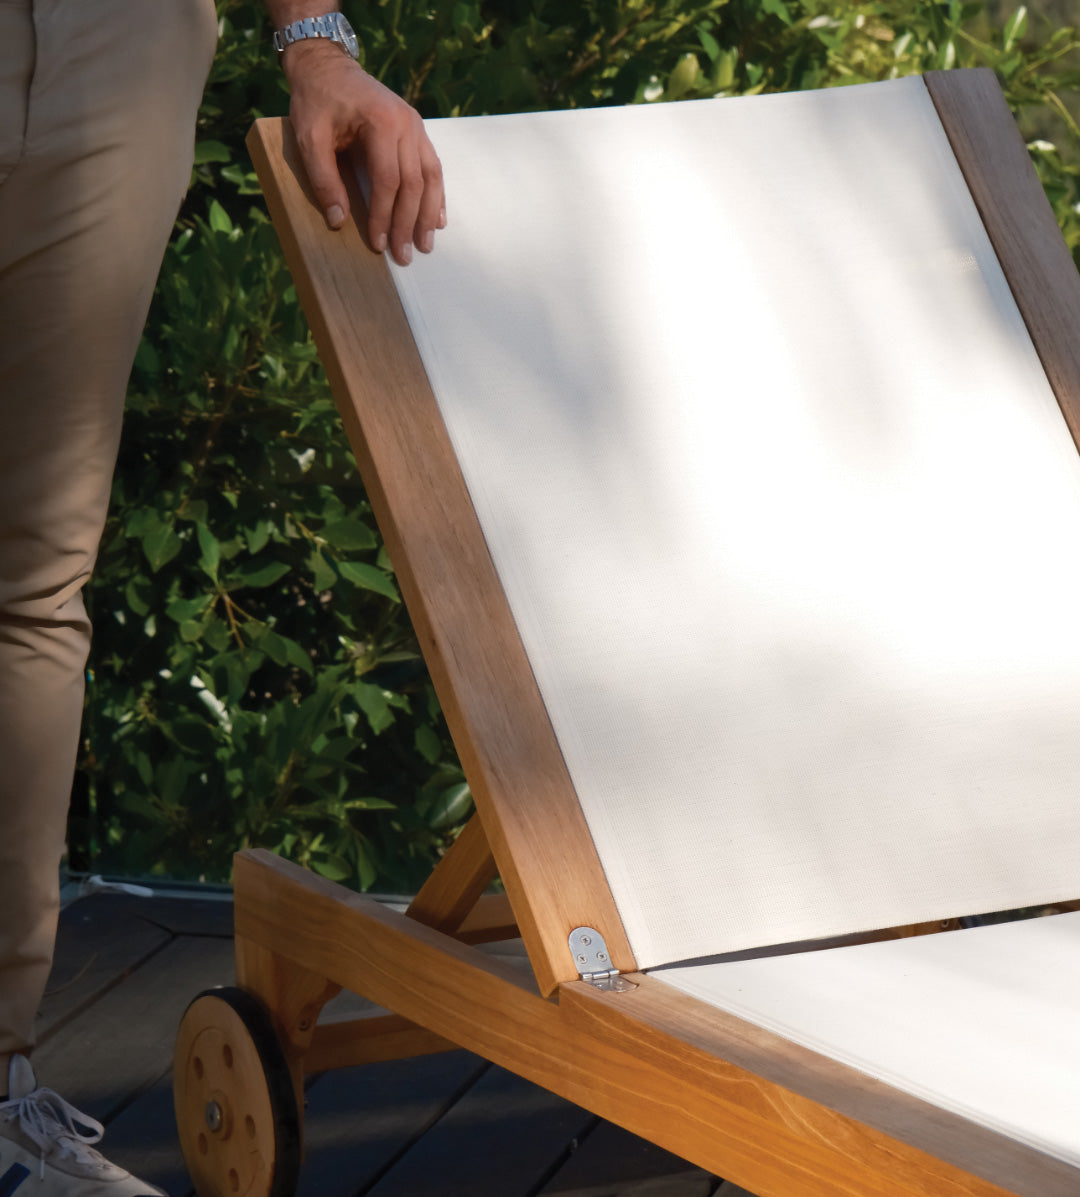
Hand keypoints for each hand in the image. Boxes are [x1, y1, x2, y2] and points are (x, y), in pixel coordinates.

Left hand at [282, 40, 444, 264]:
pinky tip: (437, 219)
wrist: (327, 65)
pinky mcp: (417, 131)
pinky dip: (437, 195)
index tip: (379, 244)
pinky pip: (433, 166)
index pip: (388, 181)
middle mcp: (407, 124)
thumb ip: (323, 179)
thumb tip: (338, 221)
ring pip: (431, 177)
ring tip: (426, 243)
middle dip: (409, 223)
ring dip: (429, 214)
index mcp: (382, 122)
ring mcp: (416, 126)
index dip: (384, 216)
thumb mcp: (309, 137)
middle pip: (414, 183)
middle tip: (405, 256)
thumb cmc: (316, 100)